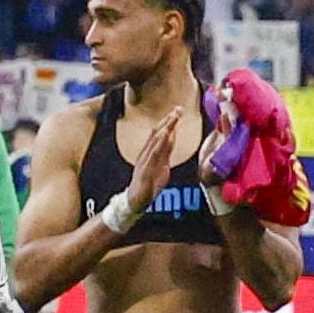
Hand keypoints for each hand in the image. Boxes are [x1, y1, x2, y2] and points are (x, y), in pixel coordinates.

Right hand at [94, 106, 191, 237]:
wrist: (135, 202)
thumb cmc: (148, 185)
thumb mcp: (161, 165)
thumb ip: (166, 151)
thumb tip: (172, 136)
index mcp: (149, 153)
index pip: (159, 134)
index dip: (168, 122)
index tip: (178, 111)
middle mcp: (145, 154)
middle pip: (156, 134)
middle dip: (167, 122)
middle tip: (177, 110)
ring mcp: (144, 162)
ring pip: (154, 143)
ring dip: (163, 130)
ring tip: (171, 120)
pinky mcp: (144, 172)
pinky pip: (151, 157)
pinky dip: (157, 146)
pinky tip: (162, 138)